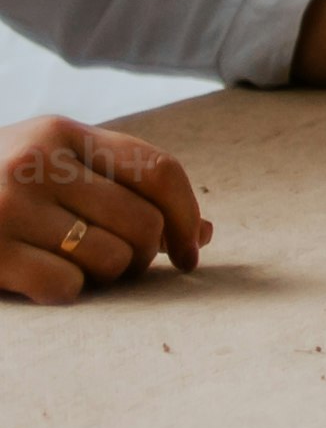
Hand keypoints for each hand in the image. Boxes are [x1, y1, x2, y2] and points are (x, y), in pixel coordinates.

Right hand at [0, 114, 209, 301]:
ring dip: (104, 277)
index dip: (187, 215)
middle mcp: (37, 162)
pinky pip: (65, 288)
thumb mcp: (47, 169)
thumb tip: (204, 235)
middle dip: (143, 255)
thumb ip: (118, 189)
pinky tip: (39, 283)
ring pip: (111, 258)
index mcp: (62, 132)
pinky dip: (65, 294)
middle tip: (118, 267)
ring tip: (73, 269)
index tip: (191, 251)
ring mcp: (7, 206)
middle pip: (143, 221)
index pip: (159, 170)